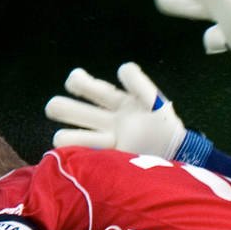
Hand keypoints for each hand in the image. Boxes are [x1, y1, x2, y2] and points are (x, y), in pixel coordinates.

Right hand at [46, 62, 189, 157]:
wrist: (176, 154)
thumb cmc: (164, 125)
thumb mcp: (154, 100)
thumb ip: (139, 83)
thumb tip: (120, 69)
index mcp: (114, 102)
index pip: (85, 86)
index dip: (77, 82)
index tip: (77, 83)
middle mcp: (103, 121)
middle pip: (67, 109)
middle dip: (58, 107)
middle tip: (54, 108)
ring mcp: (102, 143)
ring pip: (66, 137)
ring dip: (64, 136)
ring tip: (64, 138)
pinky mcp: (104, 161)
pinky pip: (79, 158)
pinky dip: (73, 156)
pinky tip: (76, 158)